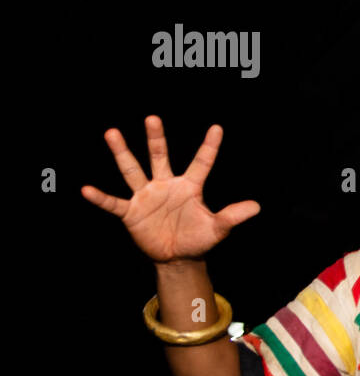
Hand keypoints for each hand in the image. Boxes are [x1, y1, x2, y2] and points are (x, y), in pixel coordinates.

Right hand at [81, 115, 259, 263]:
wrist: (178, 257)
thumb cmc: (198, 239)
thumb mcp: (218, 228)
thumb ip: (233, 216)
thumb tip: (256, 206)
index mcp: (190, 186)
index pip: (202, 163)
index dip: (210, 147)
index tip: (218, 128)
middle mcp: (166, 185)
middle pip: (159, 156)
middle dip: (156, 138)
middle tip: (153, 118)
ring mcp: (146, 196)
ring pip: (133, 170)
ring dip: (122, 153)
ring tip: (112, 133)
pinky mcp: (131, 212)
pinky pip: (114, 203)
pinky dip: (101, 198)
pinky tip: (87, 189)